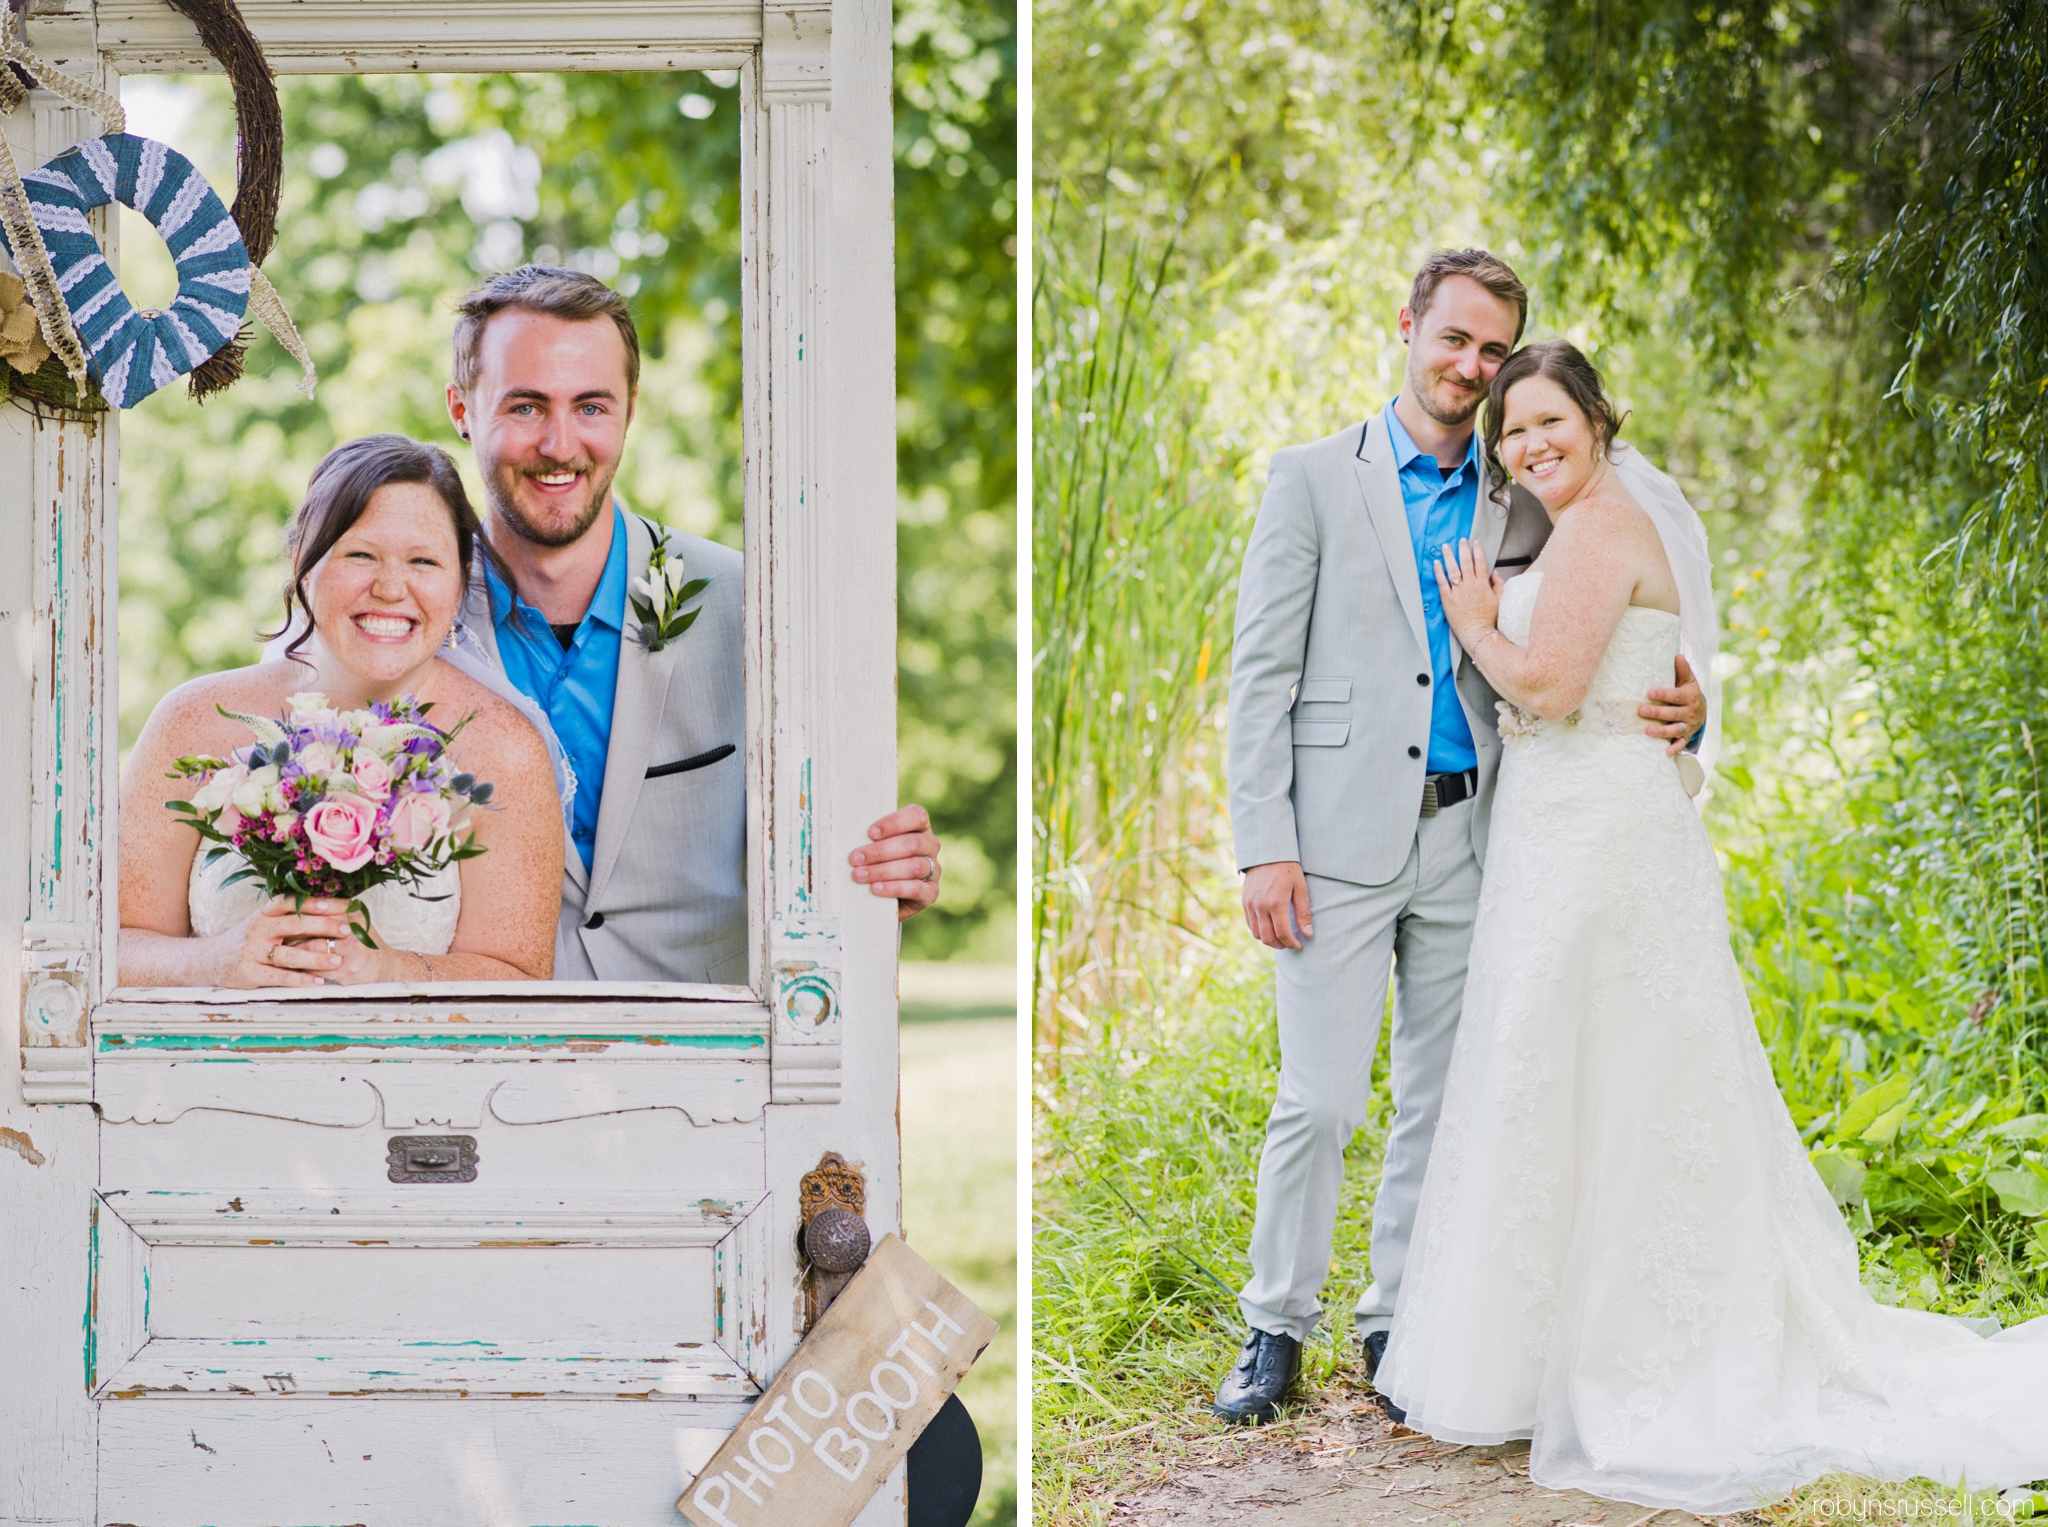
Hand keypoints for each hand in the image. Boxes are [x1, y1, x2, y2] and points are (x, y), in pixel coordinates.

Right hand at [207, 896, 358, 988]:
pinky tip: (318, 981)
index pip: (290, 902)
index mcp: (263, 913)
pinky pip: (279, 977)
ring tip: (339, 960)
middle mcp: (257, 929)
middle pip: (294, 925)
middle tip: (347, 930)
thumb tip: (330, 909)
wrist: (209, 960)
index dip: (315, 901)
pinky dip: (300, 980)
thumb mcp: (262, 922)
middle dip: (323, 926)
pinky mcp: (249, 973)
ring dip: (316, 958)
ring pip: (289, 955)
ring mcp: (251, 952)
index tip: (340, 903)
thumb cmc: (247, 939)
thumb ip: (289, 917)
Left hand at [848, 804, 940, 920]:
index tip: (870, 833)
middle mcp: (930, 846)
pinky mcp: (931, 892)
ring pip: (914, 866)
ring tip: (859, 875)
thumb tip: (849, 832)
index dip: (895, 823)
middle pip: (913, 844)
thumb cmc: (876, 862)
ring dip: (883, 871)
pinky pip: (917, 889)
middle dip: (880, 851)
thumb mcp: (875, 845)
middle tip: (855, 858)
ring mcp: (934, 870)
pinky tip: (875, 888)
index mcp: (920, 828)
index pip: (918, 816)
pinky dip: (894, 888)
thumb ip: (872, 837)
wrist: (884, 897)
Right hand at [1242, 861, 1311, 949]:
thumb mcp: (1300, 888)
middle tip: (1290, 944)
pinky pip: (1250, 924)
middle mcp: (1260, 905)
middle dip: (1280, 945)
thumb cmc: (1287, 868)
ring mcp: (1250, 904)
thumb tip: (1307, 933)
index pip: (1283, 933)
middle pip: (1267, 937)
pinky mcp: (1244, 902)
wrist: (1267, 853)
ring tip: (1280, 938)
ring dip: (1268, 939)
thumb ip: (1303, 912)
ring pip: (1256, 933)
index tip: (1299, 945)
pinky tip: (1269, 928)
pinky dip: (1259, 930)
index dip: (1292, 943)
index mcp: (1276, 902)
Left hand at [1432, 538, 1505, 648]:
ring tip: (1445, 547)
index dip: (1477, 551)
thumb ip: (1499, 585)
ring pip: (1453, 569)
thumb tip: (1495, 573)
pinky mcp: (1448, 599)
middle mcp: (1470, 585)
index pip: (1480, 563)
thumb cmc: (1489, 619)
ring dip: (1449, 556)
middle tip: (1461, 540)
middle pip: (1466, 562)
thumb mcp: (1500, 600)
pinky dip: (1439, 572)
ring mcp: (1458, 592)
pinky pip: (1442, 582)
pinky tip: (1436, 563)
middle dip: (1463, 549)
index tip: (1475, 543)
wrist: (1478, 633)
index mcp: (1483, 585)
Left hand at [1640, 652, 1706, 756]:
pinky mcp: (1687, 735)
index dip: (1662, 694)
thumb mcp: (1688, 680)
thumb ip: (1682, 669)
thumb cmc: (1688, 692)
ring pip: (1675, 729)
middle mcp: (1689, 712)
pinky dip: (1675, 748)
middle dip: (1657, 713)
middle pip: (1672, 713)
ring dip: (1662, 732)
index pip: (1675, 696)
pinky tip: (1666, 752)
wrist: (1702, 711)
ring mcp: (1688, 725)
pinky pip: (1681, 743)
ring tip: (1648, 731)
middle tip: (1641, 710)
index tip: (1649, 692)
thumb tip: (1677, 655)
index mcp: (1689, 697)